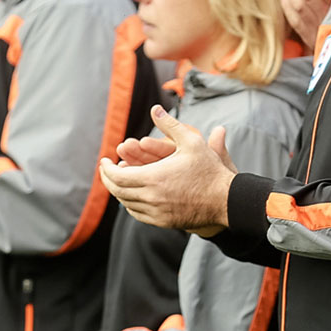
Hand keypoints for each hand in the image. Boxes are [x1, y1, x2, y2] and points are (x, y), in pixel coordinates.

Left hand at [98, 105, 235, 234]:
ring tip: (118, 180)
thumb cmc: (210, 170)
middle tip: (106, 169)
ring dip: (119, 191)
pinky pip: (138, 214)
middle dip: (108, 179)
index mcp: (154, 177)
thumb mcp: (192, 142)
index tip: (104, 160)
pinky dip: (130, 204)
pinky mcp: (163, 222)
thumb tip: (155, 108)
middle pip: (117, 191)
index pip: (117, 176)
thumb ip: (170, 125)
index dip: (106, 169)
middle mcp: (152, 197)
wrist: (226, 201)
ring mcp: (157, 212)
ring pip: (126, 203)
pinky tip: (132, 195)